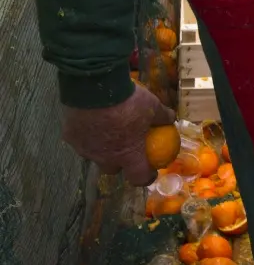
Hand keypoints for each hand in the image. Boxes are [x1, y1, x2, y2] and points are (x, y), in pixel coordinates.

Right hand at [61, 82, 175, 185]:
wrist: (96, 87)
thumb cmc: (129, 101)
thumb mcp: (152, 106)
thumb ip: (162, 115)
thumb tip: (171, 118)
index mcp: (127, 153)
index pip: (138, 177)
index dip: (145, 177)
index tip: (150, 172)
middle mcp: (104, 156)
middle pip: (111, 169)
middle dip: (119, 163)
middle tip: (125, 150)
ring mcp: (85, 148)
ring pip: (94, 155)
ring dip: (101, 149)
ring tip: (106, 133)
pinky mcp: (70, 137)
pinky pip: (80, 140)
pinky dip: (87, 134)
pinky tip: (90, 121)